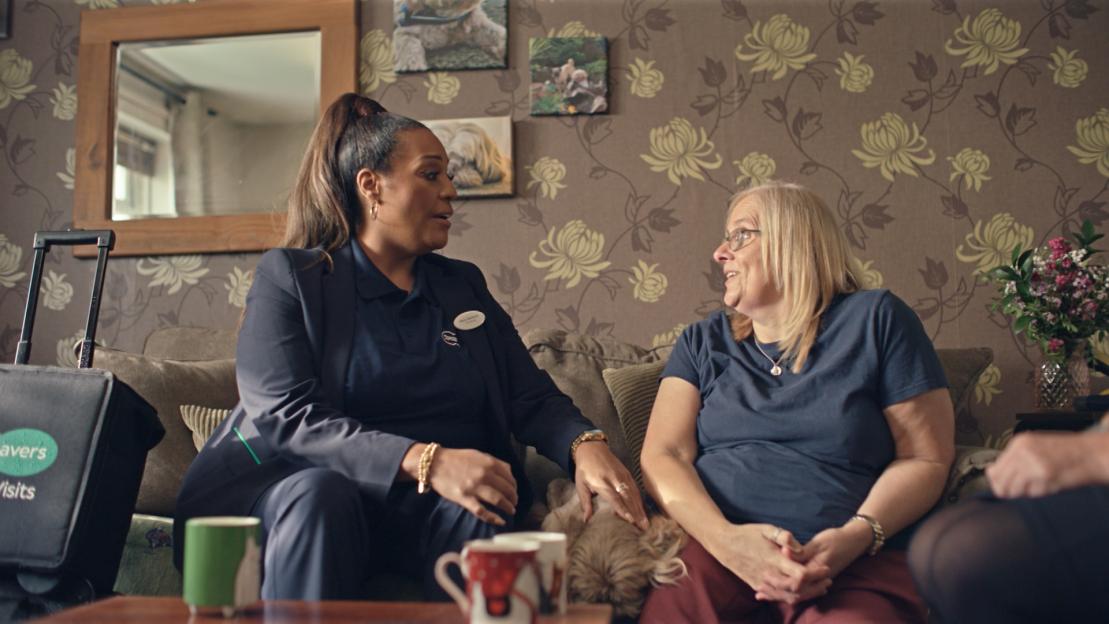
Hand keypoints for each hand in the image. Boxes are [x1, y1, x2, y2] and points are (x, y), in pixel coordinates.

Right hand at [427, 447, 517, 525]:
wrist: (435, 464)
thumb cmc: (456, 458)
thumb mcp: (478, 454)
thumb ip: (494, 462)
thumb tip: (509, 472)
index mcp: (489, 463)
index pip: (509, 477)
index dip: (514, 486)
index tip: (514, 491)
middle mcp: (484, 475)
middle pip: (506, 490)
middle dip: (513, 498)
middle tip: (514, 503)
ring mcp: (474, 488)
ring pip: (498, 500)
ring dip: (507, 507)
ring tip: (511, 511)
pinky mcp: (465, 499)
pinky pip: (482, 511)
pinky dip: (493, 518)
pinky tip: (500, 521)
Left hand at [573, 441, 648, 529]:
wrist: (592, 448)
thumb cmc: (584, 469)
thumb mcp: (580, 485)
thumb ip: (585, 503)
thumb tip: (586, 520)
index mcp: (601, 482)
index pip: (614, 497)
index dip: (622, 509)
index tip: (630, 520)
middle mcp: (614, 479)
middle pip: (627, 497)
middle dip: (636, 513)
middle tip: (643, 527)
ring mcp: (622, 475)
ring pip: (634, 493)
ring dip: (640, 508)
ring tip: (645, 522)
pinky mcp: (627, 473)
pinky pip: (635, 488)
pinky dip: (640, 500)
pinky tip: (643, 510)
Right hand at [705, 523, 824, 604]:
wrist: (723, 544)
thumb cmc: (746, 534)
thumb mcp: (766, 528)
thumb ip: (784, 537)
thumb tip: (800, 548)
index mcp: (773, 559)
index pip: (799, 574)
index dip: (815, 574)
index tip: (825, 568)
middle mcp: (768, 574)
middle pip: (797, 590)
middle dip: (816, 587)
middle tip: (828, 580)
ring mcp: (762, 583)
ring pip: (788, 597)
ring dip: (806, 594)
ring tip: (820, 588)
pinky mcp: (757, 586)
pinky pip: (777, 597)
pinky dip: (792, 597)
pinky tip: (802, 593)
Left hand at [762, 522, 869, 602]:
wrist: (854, 541)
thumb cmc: (836, 539)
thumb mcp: (818, 542)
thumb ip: (801, 550)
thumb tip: (784, 552)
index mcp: (816, 571)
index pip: (796, 583)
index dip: (779, 581)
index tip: (765, 575)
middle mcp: (816, 580)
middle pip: (794, 593)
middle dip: (776, 592)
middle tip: (759, 589)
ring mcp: (816, 581)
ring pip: (796, 594)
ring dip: (779, 594)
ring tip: (761, 592)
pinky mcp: (814, 578)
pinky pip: (799, 589)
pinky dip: (786, 589)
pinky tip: (774, 588)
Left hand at [987, 430, 1108, 497]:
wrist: (1093, 453)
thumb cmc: (1069, 453)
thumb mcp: (1037, 449)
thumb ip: (1016, 460)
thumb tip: (993, 475)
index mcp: (1019, 443)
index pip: (994, 470)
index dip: (999, 484)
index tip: (1008, 489)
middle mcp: (1022, 451)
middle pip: (1000, 482)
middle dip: (1010, 491)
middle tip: (1025, 491)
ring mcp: (1032, 462)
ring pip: (1013, 490)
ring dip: (1025, 494)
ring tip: (1040, 487)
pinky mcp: (1044, 474)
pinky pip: (1031, 494)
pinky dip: (1039, 495)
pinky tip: (1050, 486)